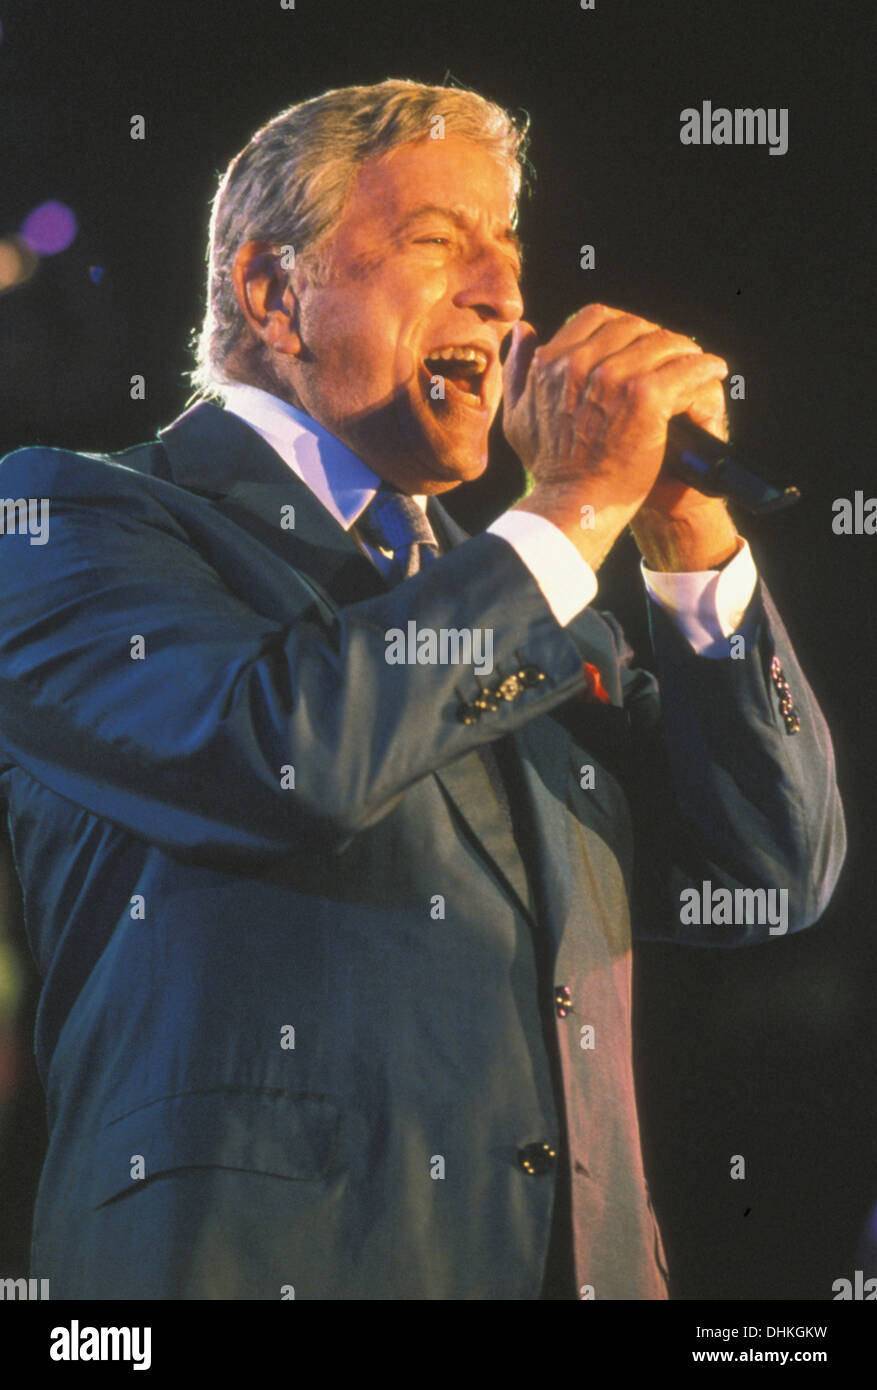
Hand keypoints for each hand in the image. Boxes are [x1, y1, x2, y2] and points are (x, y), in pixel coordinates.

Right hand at [502, 304, 729, 566]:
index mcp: (553, 362)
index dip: (624, 325)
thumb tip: (524, 330)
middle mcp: (582, 363)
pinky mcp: (646, 398)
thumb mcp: (517, 416)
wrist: (574, 504)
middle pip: (634, 327)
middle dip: (656, 337)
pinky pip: (686, 368)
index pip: (596, 317)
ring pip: (664, 344)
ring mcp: (616, 378)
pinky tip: (713, 370)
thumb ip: (518, 369)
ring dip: (684, 351)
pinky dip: (705, 366)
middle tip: (672, 353)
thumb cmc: (549, 469)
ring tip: (695, 361)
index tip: (638, 341)